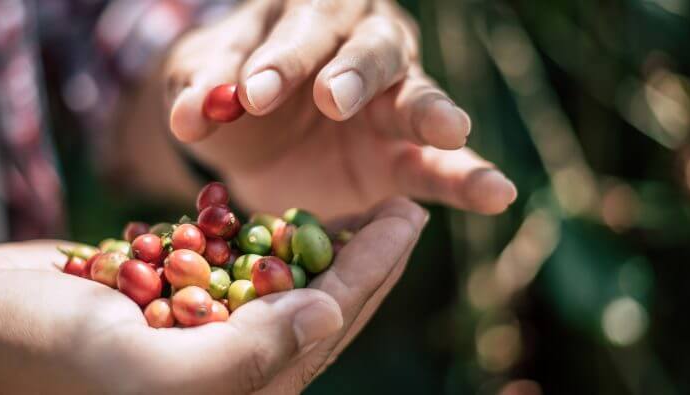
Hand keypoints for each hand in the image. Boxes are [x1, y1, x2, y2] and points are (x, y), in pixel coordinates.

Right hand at [0, 198, 426, 393]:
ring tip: (359, 211)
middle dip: (363, 259)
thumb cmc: (43, 359)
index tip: (408, 219)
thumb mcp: (145, 371)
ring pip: (281, 289)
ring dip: (322, 247)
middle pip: (315, 308)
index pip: (322, 328)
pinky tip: (287, 218)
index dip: (372, 272)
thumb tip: (326, 316)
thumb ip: (242, 358)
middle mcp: (222, 372)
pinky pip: (233, 272)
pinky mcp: (171, 305)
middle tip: (404, 207)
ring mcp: (197, 337)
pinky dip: (263, 243)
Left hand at [164, 0, 515, 218]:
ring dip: (429, 111)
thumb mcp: (201, 82)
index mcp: (307, 13)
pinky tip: (499, 192)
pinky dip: (471, 179)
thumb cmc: (229, 88)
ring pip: (417, 95)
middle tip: (332, 99)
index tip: (250, 94)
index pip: (298, 31)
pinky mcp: (407, 155)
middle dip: (351, 73)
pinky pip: (444, 167)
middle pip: (368, 49)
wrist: (253, 134)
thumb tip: (189, 116)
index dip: (278, 60)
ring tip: (449, 128)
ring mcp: (394, 97)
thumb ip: (197, 90)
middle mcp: (362, 43)